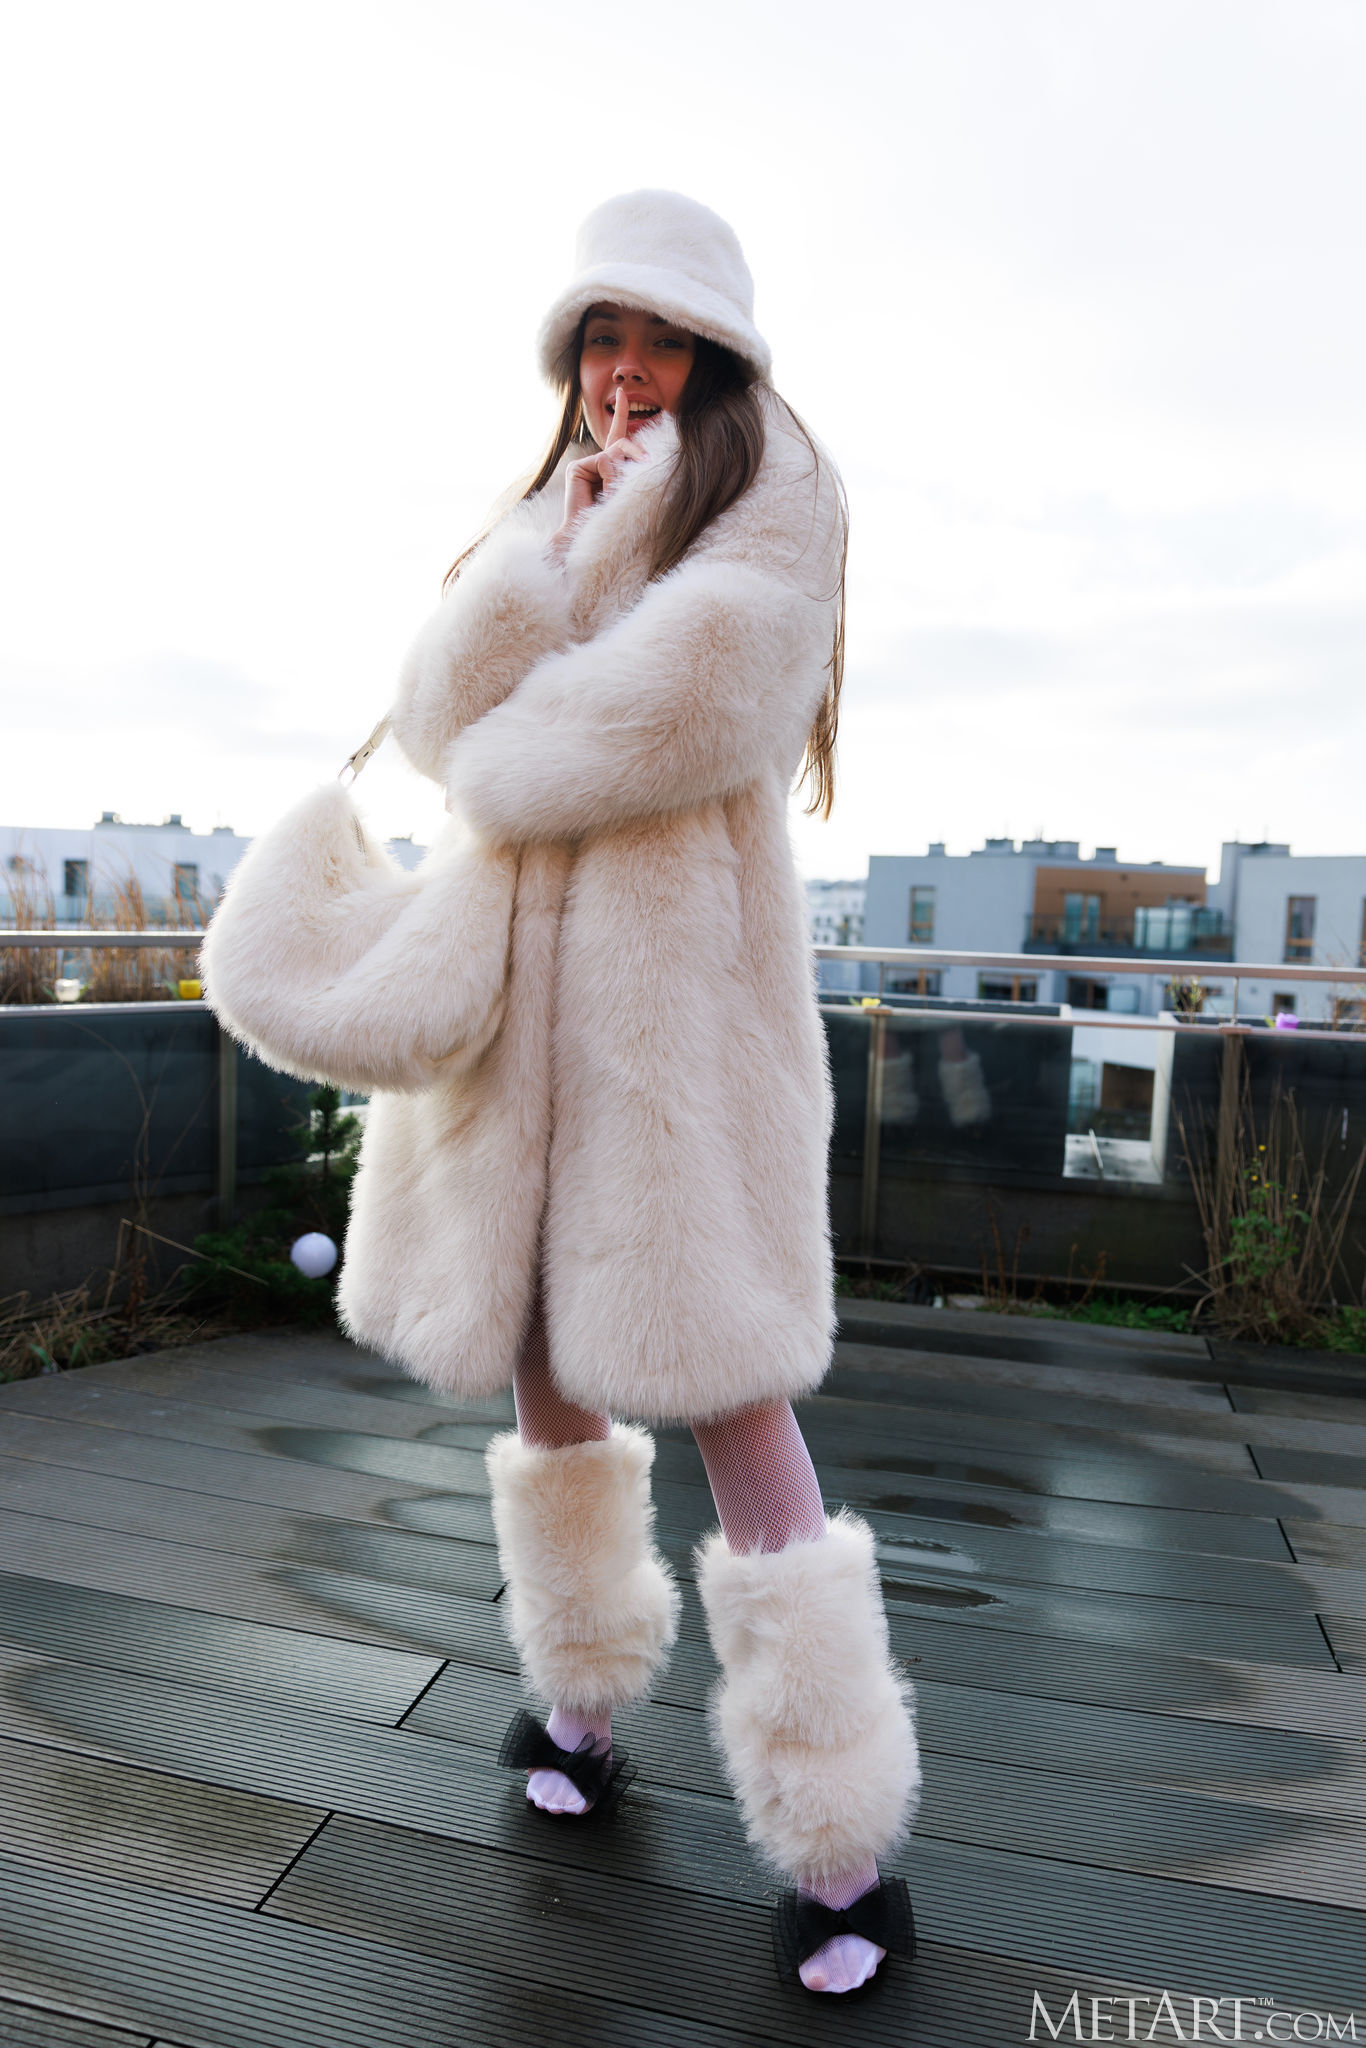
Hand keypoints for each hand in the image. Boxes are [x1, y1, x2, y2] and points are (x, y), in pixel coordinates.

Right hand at [547, 379, 646, 558]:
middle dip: (637, 454)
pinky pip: (604, 462)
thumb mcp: (628, 494)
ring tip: (615, 495)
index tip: (621, 393)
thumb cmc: (613, 523)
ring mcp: (585, 465)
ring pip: (615, 453)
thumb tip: (635, 454)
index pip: (617, 437)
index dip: (620, 414)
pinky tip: (604, 494)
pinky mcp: (576, 468)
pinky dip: (610, 478)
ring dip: (622, 475)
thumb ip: (630, 471)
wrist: (587, 540)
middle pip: (622, 443)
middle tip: (647, 466)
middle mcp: (596, 464)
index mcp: (609, 470)